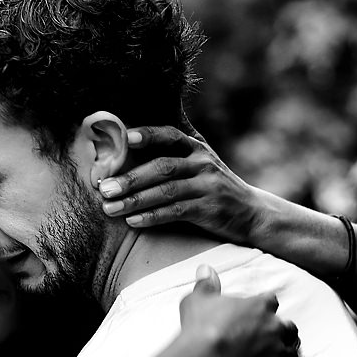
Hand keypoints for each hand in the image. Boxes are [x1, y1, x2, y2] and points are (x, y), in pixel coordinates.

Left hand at [100, 127, 267, 244]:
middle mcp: (203, 163)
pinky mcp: (209, 209)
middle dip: (130, 178)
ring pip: (166, 191)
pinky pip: (176, 212)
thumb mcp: (201, 164)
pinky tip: (133, 222)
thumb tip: (131, 144)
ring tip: (110, 208)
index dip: (148, 135)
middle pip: (163, 166)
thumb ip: (175, 155)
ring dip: (135, 200)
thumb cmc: (215, 188)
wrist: (252, 213)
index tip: (125, 137)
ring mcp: (208, 186)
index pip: (170, 136)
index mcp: (197, 148)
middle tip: (104, 188)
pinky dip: (153, 217)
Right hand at [157, 265, 299, 356]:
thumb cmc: (201, 327)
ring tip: (279, 355)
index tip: (258, 311)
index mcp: (260, 305)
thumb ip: (205, 284)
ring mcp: (277, 349)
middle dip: (281, 330)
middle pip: (288, 326)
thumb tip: (205, 269)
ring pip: (292, 349)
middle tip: (270, 335)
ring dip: (287, 351)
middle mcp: (273, 326)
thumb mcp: (198, 300)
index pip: (271, 300)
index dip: (265, 306)